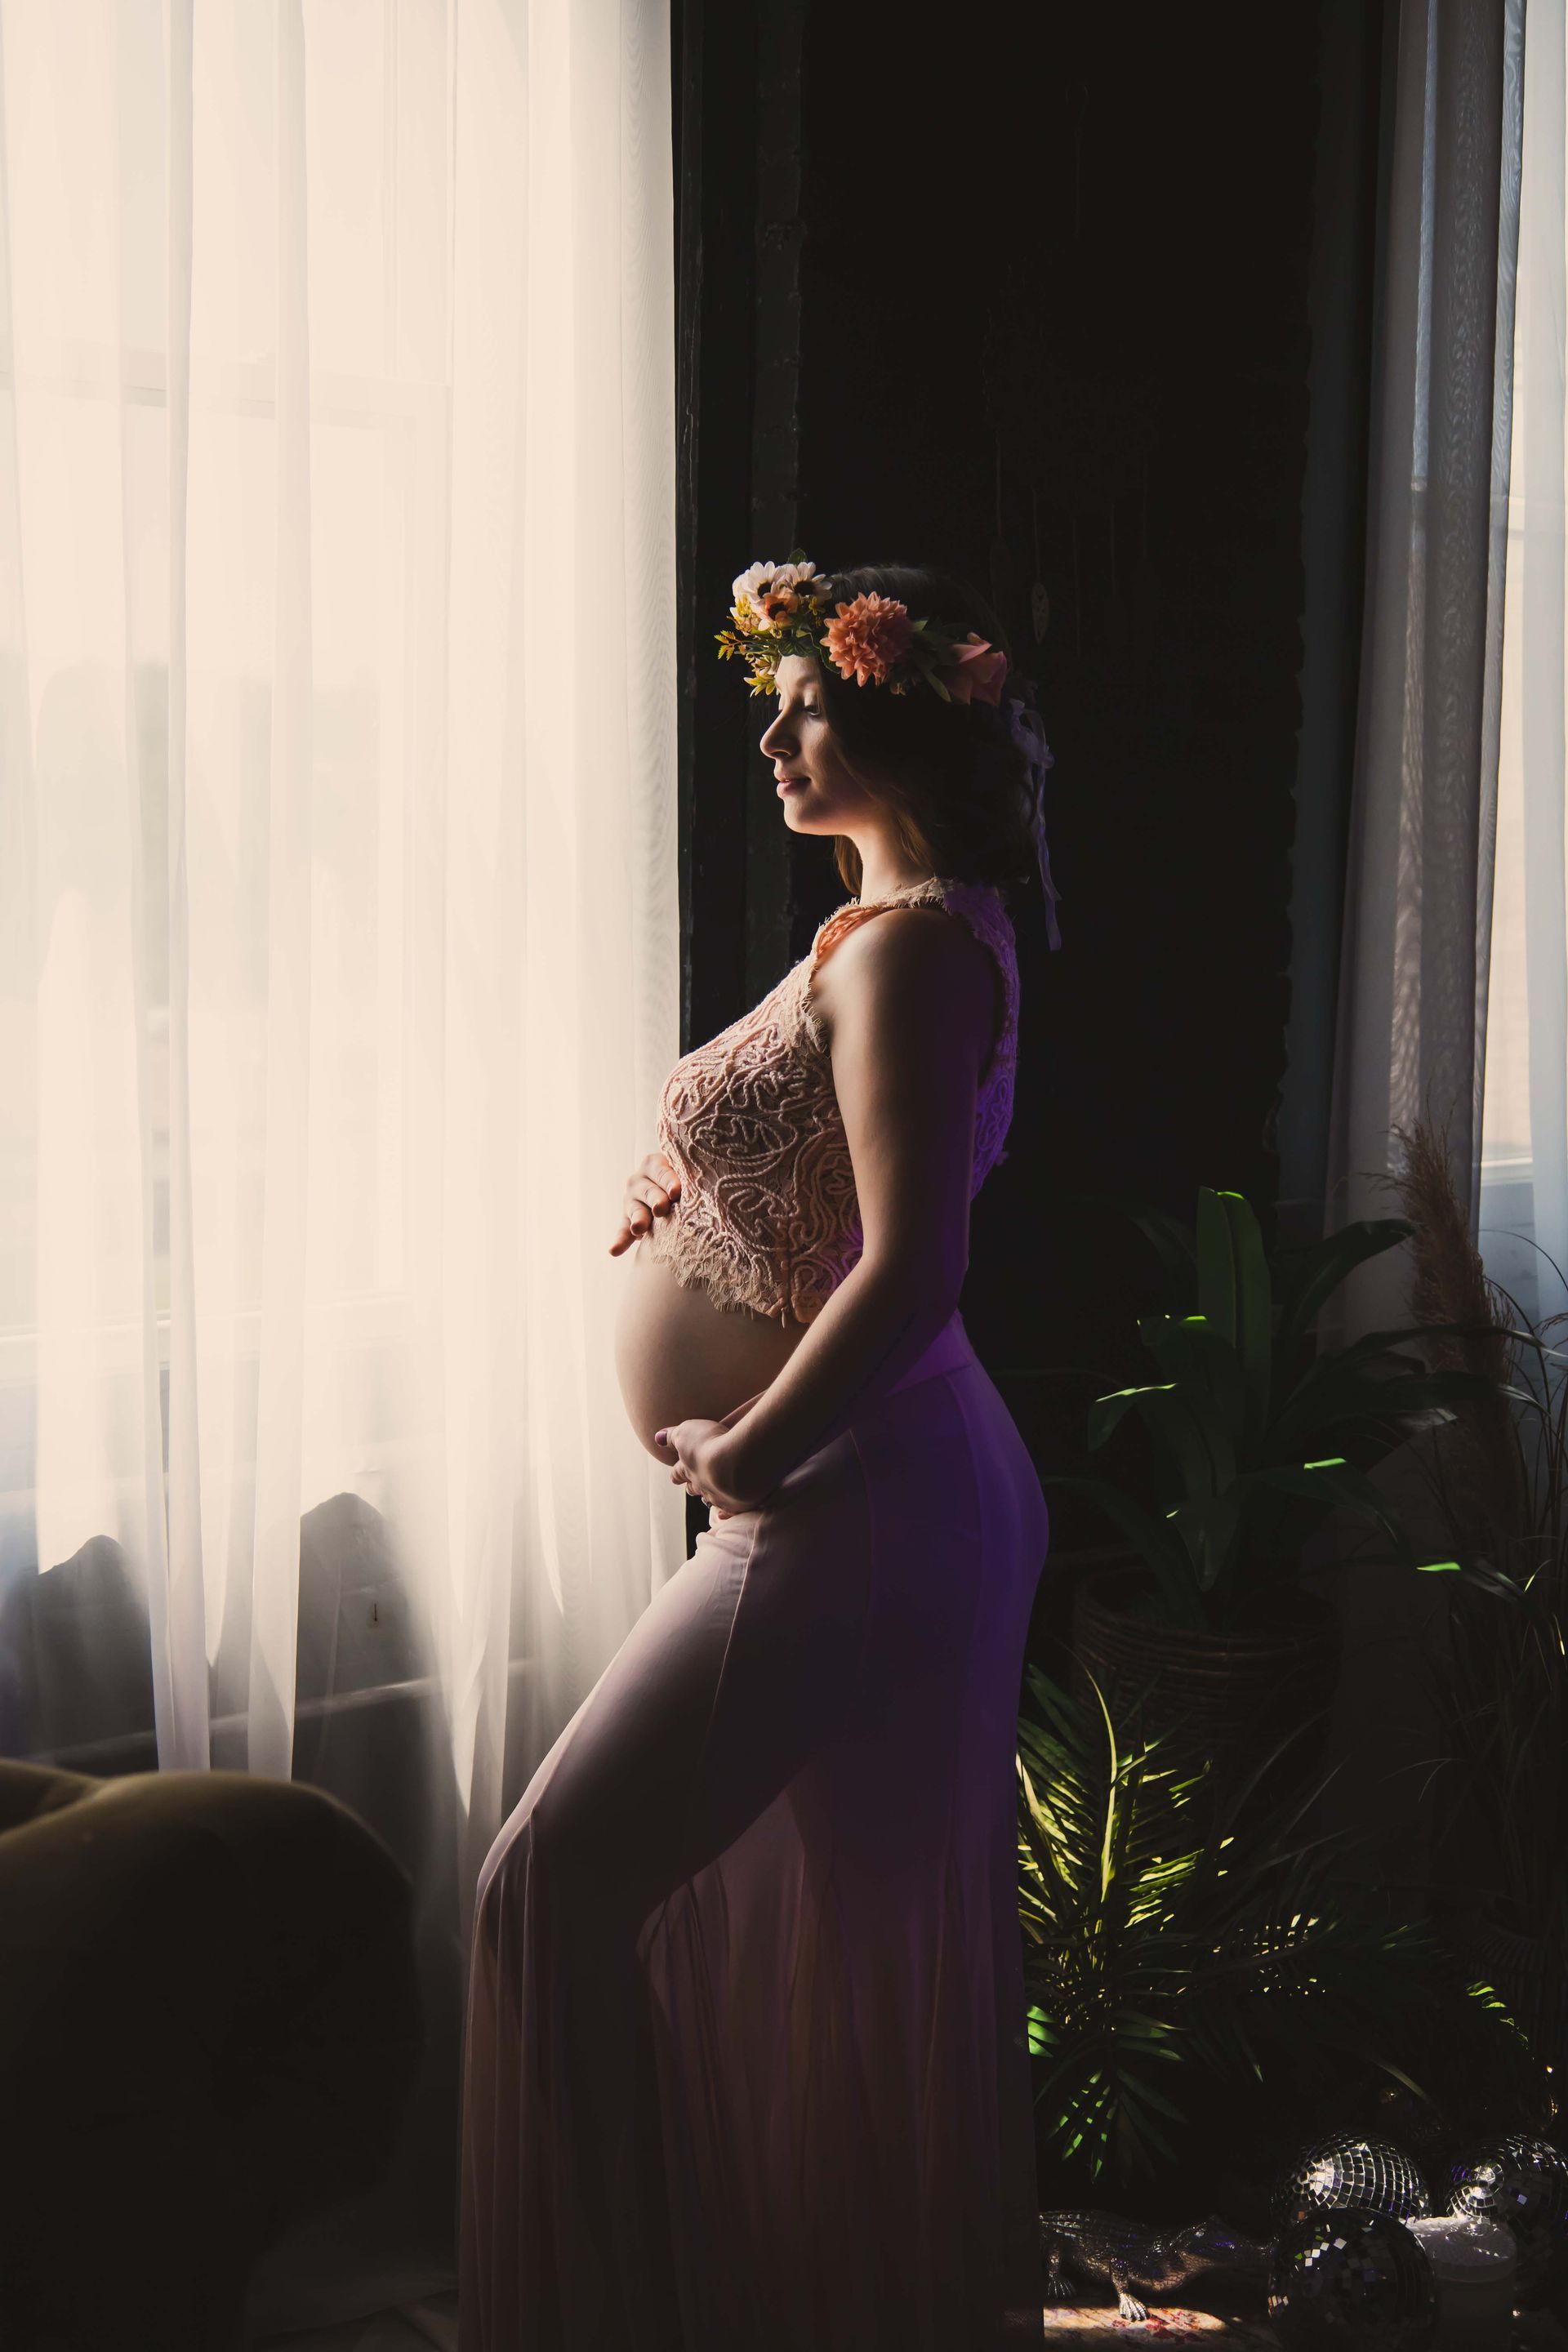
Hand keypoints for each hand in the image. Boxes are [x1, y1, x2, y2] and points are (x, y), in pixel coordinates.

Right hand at [609, 1150, 682, 1254]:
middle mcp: (640, 1180)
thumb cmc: (686, 1183)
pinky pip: (623, 1230)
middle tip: (661, 1209)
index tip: (676, 1192)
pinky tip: (614, 1250)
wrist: (674, 1198)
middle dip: (656, 1200)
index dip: (669, 1181)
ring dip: (638, 1219)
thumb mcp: (686, 1176)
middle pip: (648, 1190)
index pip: (662, 1171)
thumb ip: (691, 1180)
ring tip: (639, 1228)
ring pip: (635, 1209)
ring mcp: (631, 1200)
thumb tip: (707, 1191)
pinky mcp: (627, 1219)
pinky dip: (620, 1240)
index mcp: (655, 1164)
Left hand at [653, 1407, 771, 1517]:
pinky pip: (729, 1511)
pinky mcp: (738, 1504)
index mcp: (688, 1469)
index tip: (675, 1475)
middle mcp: (701, 1486)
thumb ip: (672, 1436)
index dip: (676, 1474)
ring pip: (711, 1500)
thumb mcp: (686, 1432)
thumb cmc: (709, 1444)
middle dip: (692, 1487)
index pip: (677, 1474)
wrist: (736, 1463)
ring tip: (712, 1495)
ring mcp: (719, 1496)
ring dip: (711, 1497)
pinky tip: (724, 1514)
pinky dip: (727, 1512)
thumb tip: (657, 1438)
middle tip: (692, 1487)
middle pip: (693, 1489)